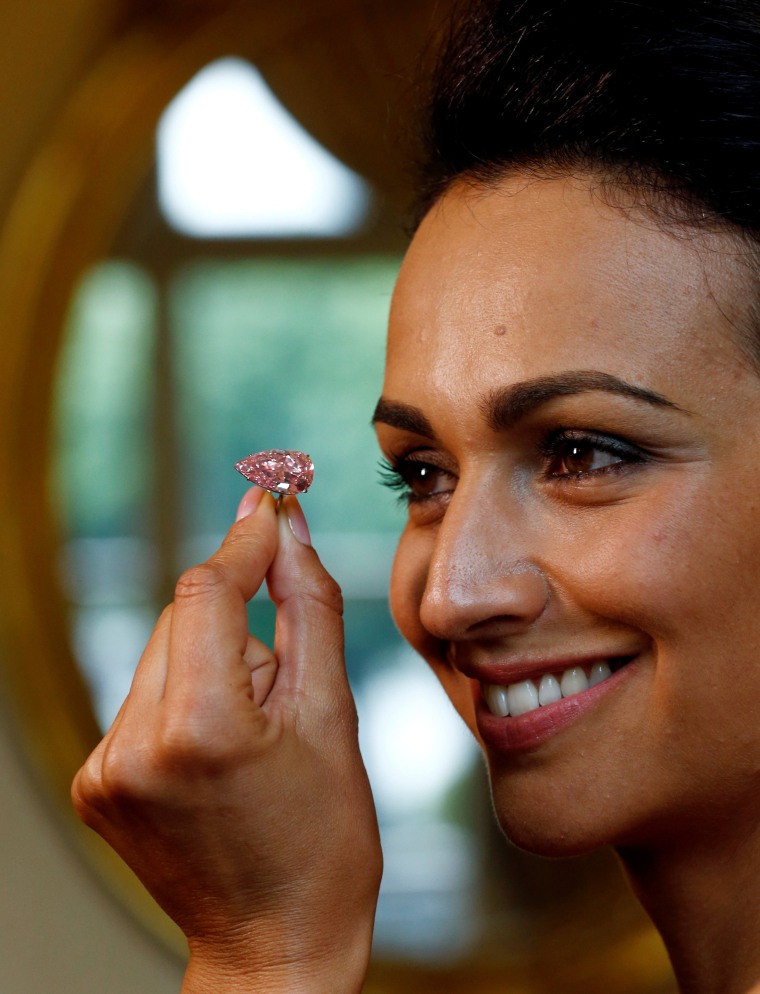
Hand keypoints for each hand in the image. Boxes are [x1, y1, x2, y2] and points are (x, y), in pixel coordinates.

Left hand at [71, 490, 381, 992]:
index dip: (244, 542)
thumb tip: (289, 530)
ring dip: (212, 661)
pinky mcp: (95, 781)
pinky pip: (143, 695)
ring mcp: (105, 767)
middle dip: (238, 623)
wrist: (275, 942)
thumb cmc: (323, 841)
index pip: (207, 590)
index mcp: (202, 728)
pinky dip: (185, 695)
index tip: (271, 505)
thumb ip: (308, 607)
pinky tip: (219, 747)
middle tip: (284, 680)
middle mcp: (135, 745)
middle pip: (182, 616)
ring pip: (162, 652)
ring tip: (254, 729)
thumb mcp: (334, 716)